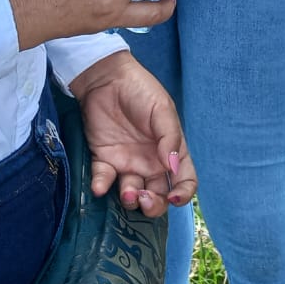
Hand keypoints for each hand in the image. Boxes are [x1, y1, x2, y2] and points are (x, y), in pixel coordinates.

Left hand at [69, 51, 196, 213]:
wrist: (105, 78)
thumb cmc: (140, 90)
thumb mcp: (161, 109)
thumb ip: (169, 138)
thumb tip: (171, 168)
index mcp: (170, 150)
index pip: (184, 179)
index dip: (183, 193)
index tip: (175, 199)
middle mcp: (150, 162)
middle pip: (158, 195)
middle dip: (154, 205)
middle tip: (146, 199)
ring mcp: (127, 163)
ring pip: (132, 195)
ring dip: (131, 201)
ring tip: (127, 193)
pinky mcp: (103, 160)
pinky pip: (104, 180)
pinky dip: (101, 186)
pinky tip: (100, 185)